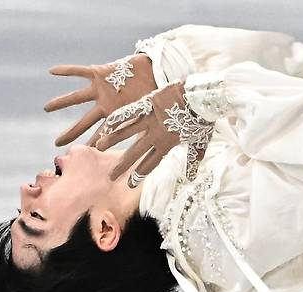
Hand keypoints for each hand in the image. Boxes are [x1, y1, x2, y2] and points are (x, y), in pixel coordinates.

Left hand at [44, 54, 156, 145]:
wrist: (158, 69)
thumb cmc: (156, 93)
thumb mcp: (149, 117)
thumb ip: (144, 132)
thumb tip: (152, 156)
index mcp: (116, 117)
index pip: (102, 136)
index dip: (93, 145)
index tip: (83, 157)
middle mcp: (105, 105)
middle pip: (84, 122)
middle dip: (71, 133)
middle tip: (56, 144)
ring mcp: (101, 89)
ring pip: (76, 98)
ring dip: (60, 103)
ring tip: (46, 108)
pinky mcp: (100, 72)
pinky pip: (80, 71)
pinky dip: (66, 71)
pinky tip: (51, 71)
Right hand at [96, 82, 214, 186]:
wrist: (203, 96)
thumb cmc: (203, 118)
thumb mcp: (201, 142)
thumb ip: (193, 160)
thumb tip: (190, 177)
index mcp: (168, 144)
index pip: (150, 163)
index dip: (139, 174)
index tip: (129, 184)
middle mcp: (156, 134)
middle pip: (135, 153)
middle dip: (122, 166)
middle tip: (110, 176)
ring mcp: (150, 119)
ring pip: (127, 132)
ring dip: (112, 140)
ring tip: (99, 148)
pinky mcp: (148, 104)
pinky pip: (129, 112)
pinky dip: (118, 118)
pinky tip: (106, 124)